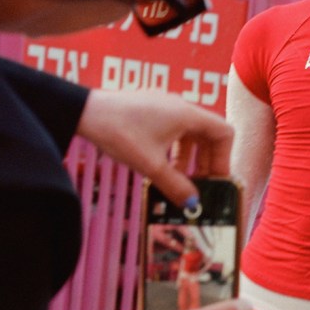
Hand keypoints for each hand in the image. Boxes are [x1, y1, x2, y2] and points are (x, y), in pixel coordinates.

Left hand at [78, 90, 233, 205]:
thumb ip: (175, 185)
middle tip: (200, 184)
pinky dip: (175, 149)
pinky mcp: (152, 110)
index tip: (216, 179)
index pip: (224, 133)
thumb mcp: (150, 165)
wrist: (85, 112)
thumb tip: (192, 203)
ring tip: (179, 178)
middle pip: (209, 134)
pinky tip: (162, 165)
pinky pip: (175, 130)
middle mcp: (180, 106)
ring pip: (191, 133)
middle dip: (207, 161)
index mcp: (187, 114)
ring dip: (190, 157)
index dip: (224, 158)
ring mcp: (165, 106)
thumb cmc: (118, 132)